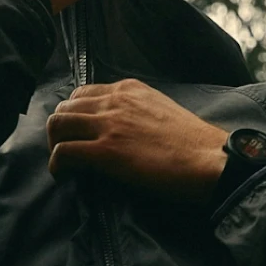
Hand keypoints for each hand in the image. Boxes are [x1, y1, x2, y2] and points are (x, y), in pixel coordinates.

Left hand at [47, 81, 228, 201]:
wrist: (210, 159)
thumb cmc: (193, 144)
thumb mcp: (161, 111)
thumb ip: (137, 112)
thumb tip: (123, 130)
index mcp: (129, 88)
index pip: (84, 92)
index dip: (75, 114)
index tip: (79, 133)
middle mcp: (115, 100)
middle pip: (65, 107)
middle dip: (60, 130)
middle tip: (67, 150)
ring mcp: (110, 124)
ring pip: (58, 125)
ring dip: (55, 145)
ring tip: (64, 164)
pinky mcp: (107, 152)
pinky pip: (65, 152)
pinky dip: (57, 164)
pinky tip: (64, 176)